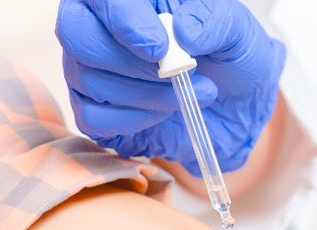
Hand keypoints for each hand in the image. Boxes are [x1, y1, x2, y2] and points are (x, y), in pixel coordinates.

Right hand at [56, 0, 284, 175]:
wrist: (239, 105)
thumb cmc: (231, 56)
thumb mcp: (238, 31)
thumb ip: (213, 21)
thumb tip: (182, 31)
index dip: (124, 22)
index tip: (158, 49)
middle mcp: (102, 27)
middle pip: (77, 35)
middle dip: (128, 63)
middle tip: (175, 74)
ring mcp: (93, 69)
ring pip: (89, 80)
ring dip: (146, 95)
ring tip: (190, 93)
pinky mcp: (96, 110)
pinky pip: (92, 119)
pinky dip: (133, 121)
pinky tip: (163, 113)